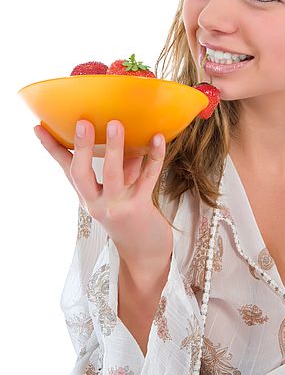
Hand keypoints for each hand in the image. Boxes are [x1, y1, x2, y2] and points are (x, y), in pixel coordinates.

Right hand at [34, 120, 172, 271]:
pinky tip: (157, 139)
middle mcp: (96, 202)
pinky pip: (147, 178)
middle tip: (82, 122)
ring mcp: (116, 206)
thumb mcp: (118, 190)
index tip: (38, 128)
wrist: (144, 251)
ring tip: (115, 124)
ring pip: (112, 175)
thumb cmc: (131, 215)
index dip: (51, 148)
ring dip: (114, 148)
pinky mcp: (139, 207)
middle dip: (80, 147)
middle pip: (80, 173)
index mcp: (86, 195)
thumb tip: (128, 133)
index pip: (65, 168)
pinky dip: (154, 156)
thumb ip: (121, 164)